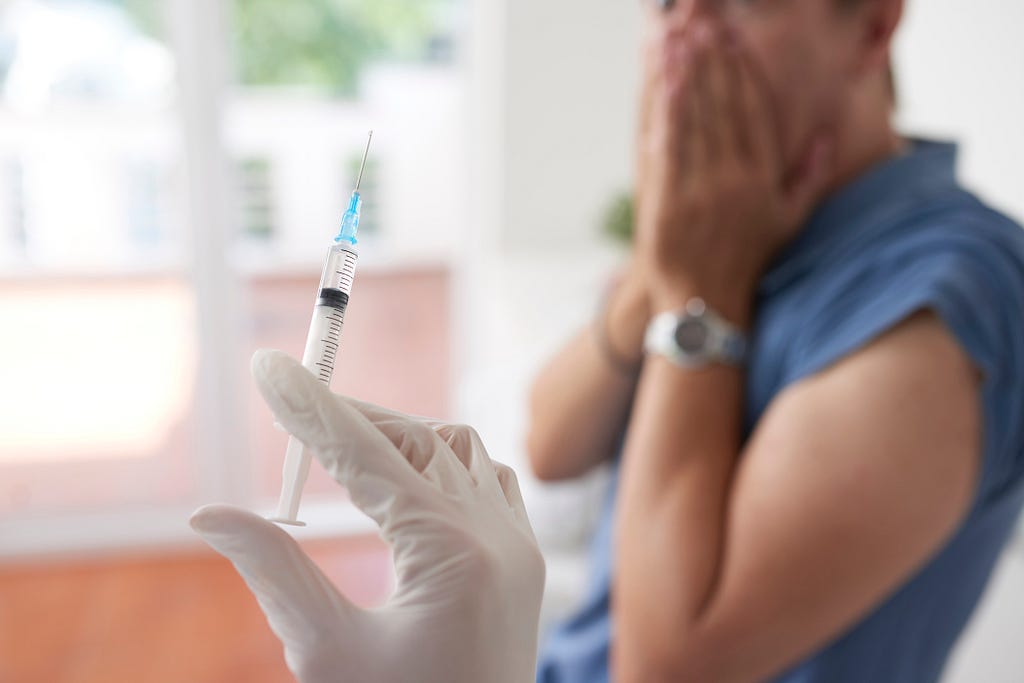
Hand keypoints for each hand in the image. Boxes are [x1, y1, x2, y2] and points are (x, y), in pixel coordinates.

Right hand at [191, 350, 544, 682]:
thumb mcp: (324, 652)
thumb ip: (272, 570)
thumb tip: (210, 512)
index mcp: (450, 552)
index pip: (366, 454)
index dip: (311, 406)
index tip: (271, 365)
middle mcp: (497, 536)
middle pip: (416, 438)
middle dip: (351, 419)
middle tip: (292, 410)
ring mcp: (519, 546)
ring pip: (459, 450)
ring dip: (398, 436)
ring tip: (339, 444)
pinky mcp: (524, 561)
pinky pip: (490, 479)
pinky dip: (443, 461)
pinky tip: (407, 474)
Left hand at [636, 24, 833, 322]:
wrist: (705, 307)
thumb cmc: (748, 261)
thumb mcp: (789, 221)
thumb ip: (809, 177)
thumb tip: (824, 136)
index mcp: (763, 179)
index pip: (755, 112)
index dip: (743, 71)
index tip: (734, 39)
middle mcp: (734, 180)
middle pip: (724, 106)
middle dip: (713, 60)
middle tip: (703, 20)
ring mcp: (699, 190)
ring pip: (696, 119)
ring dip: (688, 73)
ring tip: (681, 35)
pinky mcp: (666, 202)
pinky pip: (668, 146)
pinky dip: (667, 110)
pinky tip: (665, 80)